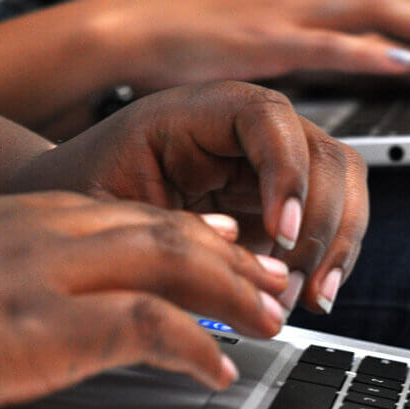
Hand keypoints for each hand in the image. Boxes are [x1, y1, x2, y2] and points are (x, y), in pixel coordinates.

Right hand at [0, 193, 291, 408]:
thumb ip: (20, 258)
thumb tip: (52, 286)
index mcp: (34, 214)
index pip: (138, 214)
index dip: (197, 234)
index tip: (233, 247)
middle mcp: (51, 232)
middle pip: (169, 234)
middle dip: (233, 261)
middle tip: (273, 282)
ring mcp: (47, 275)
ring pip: (172, 264)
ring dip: (234, 293)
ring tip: (271, 320)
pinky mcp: (36, 326)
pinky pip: (144, 325)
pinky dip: (193, 345)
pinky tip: (218, 366)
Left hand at [7, 82, 368, 315]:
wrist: (69, 210)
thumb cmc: (77, 194)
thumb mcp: (104, 210)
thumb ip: (165, 234)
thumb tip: (232, 275)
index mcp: (191, 114)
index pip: (267, 117)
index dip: (287, 170)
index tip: (281, 231)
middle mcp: (242, 132)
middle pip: (322, 152)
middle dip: (322, 221)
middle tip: (294, 279)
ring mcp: (267, 164)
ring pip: (340, 182)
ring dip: (338, 240)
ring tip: (310, 294)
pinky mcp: (278, 200)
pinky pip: (330, 215)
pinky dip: (334, 254)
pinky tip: (315, 291)